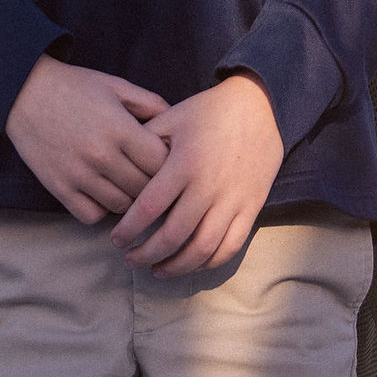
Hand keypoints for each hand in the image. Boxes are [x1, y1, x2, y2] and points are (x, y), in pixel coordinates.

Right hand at [5, 56, 169, 223]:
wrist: (24, 92)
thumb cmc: (75, 87)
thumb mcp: (116, 86)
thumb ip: (150, 103)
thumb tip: (176, 125)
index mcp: (120, 129)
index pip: (161, 164)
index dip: (170, 164)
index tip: (168, 161)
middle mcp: (101, 156)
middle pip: (144, 189)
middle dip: (153, 184)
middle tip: (152, 177)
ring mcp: (79, 175)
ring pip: (121, 206)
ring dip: (128, 198)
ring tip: (128, 184)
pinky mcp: (59, 188)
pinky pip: (91, 216)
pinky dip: (100, 209)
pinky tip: (102, 192)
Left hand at [109, 74, 284, 273]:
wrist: (260, 107)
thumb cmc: (209, 111)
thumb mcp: (172, 118)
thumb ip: (145, 142)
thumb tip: (119, 167)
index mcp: (184, 163)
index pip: (149, 208)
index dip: (129, 229)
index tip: (116, 239)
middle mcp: (209, 186)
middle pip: (173, 235)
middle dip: (146, 254)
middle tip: (130, 259)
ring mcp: (233, 200)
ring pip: (202, 248)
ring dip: (176, 266)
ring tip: (156, 270)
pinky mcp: (252, 207)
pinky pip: (231, 246)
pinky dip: (209, 263)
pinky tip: (191, 264)